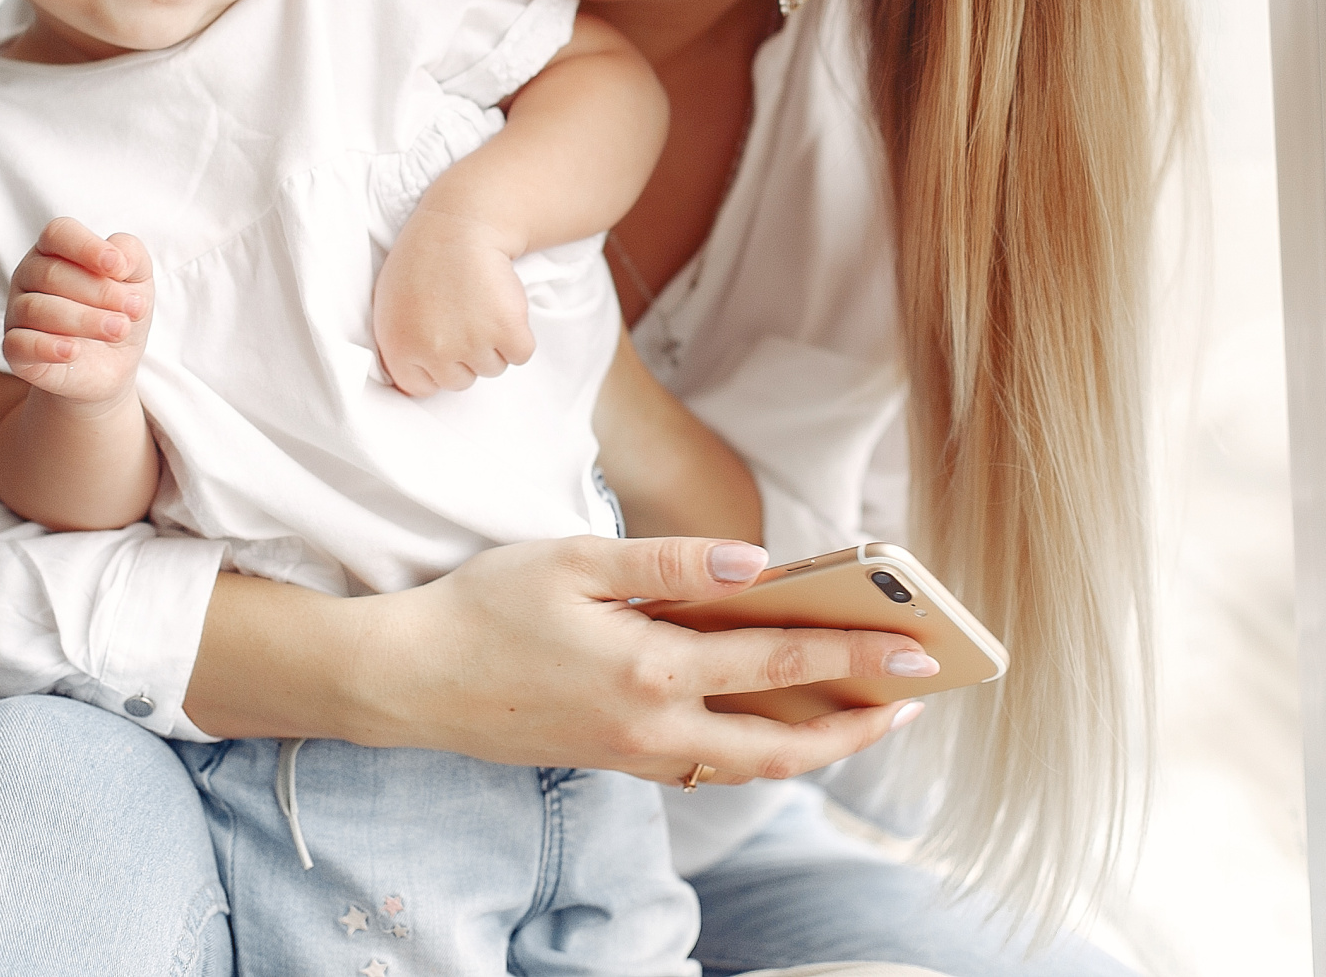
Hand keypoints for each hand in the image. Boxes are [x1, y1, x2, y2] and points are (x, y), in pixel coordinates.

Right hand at [2, 217, 151, 406]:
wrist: (111, 364)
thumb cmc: (119, 310)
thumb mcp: (138, 278)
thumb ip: (131, 255)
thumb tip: (116, 257)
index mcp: (56, 251)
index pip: (58, 234)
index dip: (86, 247)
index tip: (118, 268)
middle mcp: (29, 276)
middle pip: (52, 274)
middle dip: (99, 291)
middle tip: (134, 309)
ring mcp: (17, 313)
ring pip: (37, 309)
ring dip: (85, 320)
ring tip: (119, 329)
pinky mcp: (15, 350)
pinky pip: (19, 344)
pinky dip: (47, 347)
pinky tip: (74, 351)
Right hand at [327, 537, 935, 783]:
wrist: (411, 680)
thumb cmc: (487, 606)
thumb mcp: (575, 558)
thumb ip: (673, 564)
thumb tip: (758, 564)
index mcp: (651, 667)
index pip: (778, 660)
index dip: (853, 653)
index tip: (914, 650)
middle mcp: (654, 727)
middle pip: (782, 744)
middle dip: (855, 724)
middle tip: (913, 701)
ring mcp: (635, 754)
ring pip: (748, 767)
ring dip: (812, 746)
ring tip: (861, 716)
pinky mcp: (616, 761)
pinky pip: (706, 768)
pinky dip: (756, 753)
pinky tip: (774, 724)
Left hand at [372, 209, 535, 396]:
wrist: (460, 223)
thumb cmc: (425, 259)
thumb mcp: (389, 305)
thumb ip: (400, 346)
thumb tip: (413, 384)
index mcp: (398, 347)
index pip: (422, 388)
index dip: (436, 365)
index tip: (443, 341)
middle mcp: (432, 352)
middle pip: (461, 381)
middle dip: (466, 353)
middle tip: (463, 313)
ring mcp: (470, 343)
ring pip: (493, 367)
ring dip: (493, 341)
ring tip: (480, 303)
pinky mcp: (506, 330)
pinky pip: (521, 354)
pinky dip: (519, 334)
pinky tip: (501, 304)